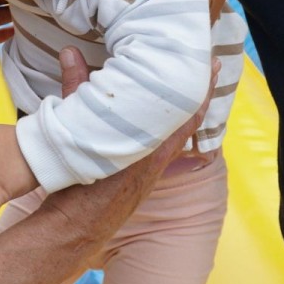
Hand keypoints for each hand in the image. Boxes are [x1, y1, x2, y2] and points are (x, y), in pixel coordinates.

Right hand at [36, 55, 219, 234]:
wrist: (73, 230)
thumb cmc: (73, 185)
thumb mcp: (72, 131)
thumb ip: (75, 89)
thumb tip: (70, 52)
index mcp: (146, 148)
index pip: (185, 113)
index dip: (202, 89)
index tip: (213, 66)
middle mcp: (156, 159)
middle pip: (187, 122)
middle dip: (197, 94)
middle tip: (206, 67)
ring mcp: (152, 172)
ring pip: (176, 136)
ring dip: (183, 112)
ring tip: (188, 86)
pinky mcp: (145, 180)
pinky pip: (164, 149)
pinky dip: (168, 130)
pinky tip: (164, 119)